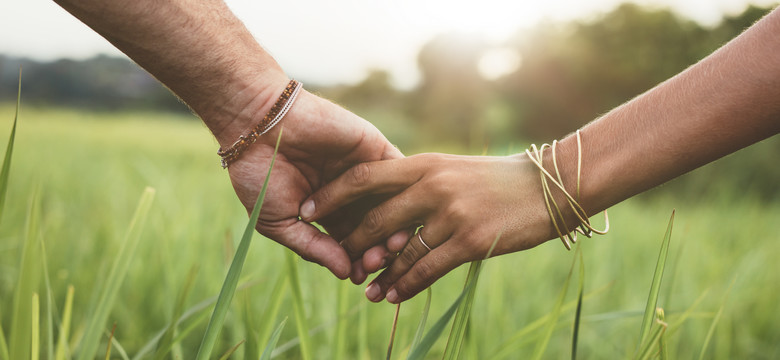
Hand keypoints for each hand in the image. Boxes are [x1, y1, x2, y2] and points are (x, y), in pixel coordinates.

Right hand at [220, 83, 402, 279]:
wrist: (258, 125)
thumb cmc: (260, 175)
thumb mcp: (281, 221)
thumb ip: (313, 248)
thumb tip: (345, 274)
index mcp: (328, 213)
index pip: (352, 243)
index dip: (357, 261)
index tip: (359, 276)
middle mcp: (350, 195)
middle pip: (376, 228)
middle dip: (377, 248)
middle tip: (376, 262)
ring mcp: (364, 171)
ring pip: (391, 204)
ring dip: (394, 226)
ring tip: (390, 245)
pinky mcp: (374, 148)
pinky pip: (398, 173)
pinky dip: (402, 193)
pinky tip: (400, 213)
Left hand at [300, 153, 573, 302]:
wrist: (548, 186)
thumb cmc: (497, 179)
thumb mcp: (453, 169)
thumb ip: (419, 182)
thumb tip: (385, 204)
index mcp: (424, 163)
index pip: (364, 176)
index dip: (332, 195)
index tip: (308, 209)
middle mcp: (432, 185)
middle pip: (375, 219)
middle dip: (353, 244)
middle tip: (341, 262)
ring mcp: (451, 213)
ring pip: (399, 251)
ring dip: (379, 274)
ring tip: (364, 290)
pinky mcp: (469, 241)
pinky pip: (427, 269)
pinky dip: (406, 285)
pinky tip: (393, 296)